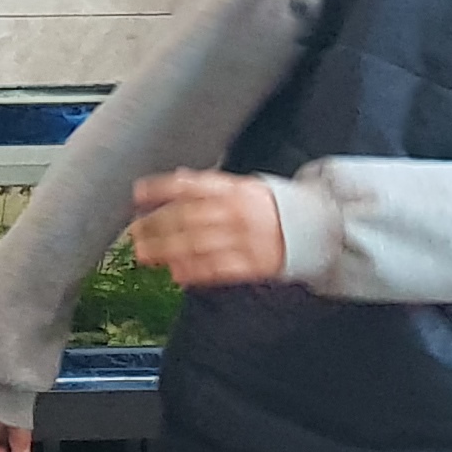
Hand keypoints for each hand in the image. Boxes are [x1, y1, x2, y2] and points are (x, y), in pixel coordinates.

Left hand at [128, 169, 287, 288]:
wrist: (317, 227)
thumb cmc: (273, 206)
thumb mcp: (245, 186)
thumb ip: (211, 185)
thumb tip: (178, 178)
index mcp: (233, 189)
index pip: (190, 186)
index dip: (161, 188)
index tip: (137, 194)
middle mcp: (236, 212)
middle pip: (186, 218)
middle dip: (156, 226)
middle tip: (133, 233)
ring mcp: (244, 239)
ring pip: (197, 244)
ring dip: (167, 251)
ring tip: (145, 255)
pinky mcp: (253, 264)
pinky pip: (218, 269)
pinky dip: (195, 271)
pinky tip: (176, 274)